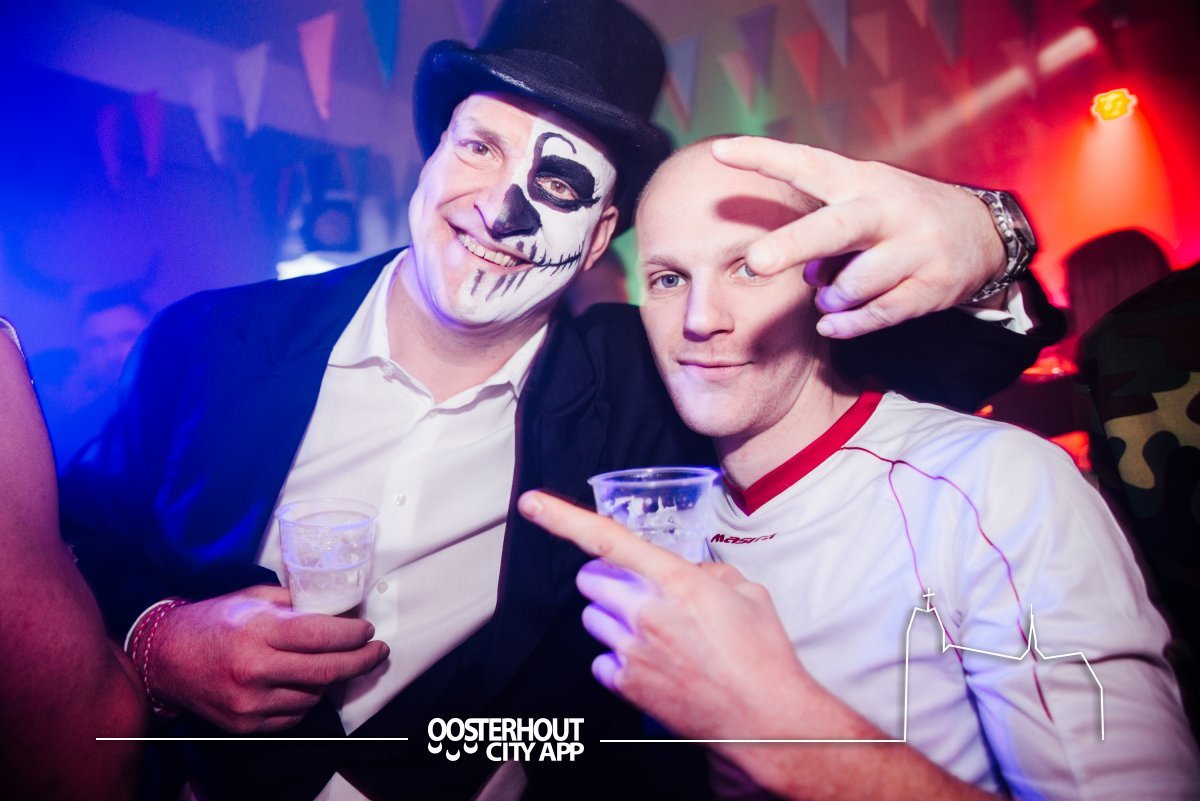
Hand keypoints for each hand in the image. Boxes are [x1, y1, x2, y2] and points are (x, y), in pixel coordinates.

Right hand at [149, 585, 388, 732]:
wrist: (165, 657)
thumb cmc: (214, 621)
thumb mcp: (254, 598)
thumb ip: (295, 604)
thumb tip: (339, 608)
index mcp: (259, 631)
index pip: (322, 635)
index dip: (353, 635)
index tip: (368, 631)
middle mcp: (255, 669)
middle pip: (327, 671)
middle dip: (361, 661)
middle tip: (378, 651)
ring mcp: (249, 702)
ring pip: (314, 696)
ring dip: (328, 680)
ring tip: (326, 662)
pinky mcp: (246, 725)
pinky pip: (295, 716)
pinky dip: (305, 699)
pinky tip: (300, 682)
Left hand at [520, 492, 1001, 800]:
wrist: (764, 719)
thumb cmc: (762, 655)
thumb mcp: (748, 593)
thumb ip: (710, 572)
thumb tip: (690, 572)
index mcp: (675, 581)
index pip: (608, 539)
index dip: (563, 518)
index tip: (532, 503)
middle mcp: (645, 612)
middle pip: (590, 580)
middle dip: (609, 579)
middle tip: (639, 590)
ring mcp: (632, 651)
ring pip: (591, 618)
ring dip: (612, 617)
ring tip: (652, 631)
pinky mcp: (627, 684)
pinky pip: (601, 659)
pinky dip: (618, 657)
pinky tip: (652, 662)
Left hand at [710, 137, 1007, 337]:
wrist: (984, 232)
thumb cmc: (900, 217)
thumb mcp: (863, 202)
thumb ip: (824, 229)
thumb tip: (801, 273)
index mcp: (862, 181)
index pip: (807, 165)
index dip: (764, 158)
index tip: (721, 151)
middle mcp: (888, 210)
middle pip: (835, 229)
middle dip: (794, 246)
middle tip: (756, 262)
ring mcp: (915, 248)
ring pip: (852, 285)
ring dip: (831, 298)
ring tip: (834, 293)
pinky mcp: (932, 286)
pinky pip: (875, 316)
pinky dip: (847, 324)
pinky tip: (834, 322)